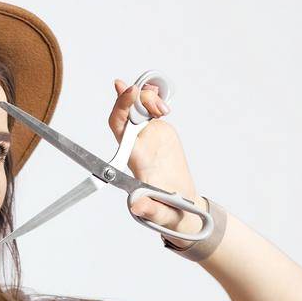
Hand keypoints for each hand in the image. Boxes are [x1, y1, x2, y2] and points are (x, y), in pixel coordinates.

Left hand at [110, 77, 203, 235]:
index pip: (120, 131)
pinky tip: (158, 95)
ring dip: (146, 98)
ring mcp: (145, 139)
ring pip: (136, 109)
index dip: (121, 111)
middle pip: (122, 116)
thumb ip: (149, 210)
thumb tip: (136, 206)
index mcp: (135, 160)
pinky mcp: (157, 134)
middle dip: (127, 98)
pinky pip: (147, 111)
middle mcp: (135, 147)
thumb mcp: (160, 214)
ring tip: (162, 108)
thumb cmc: (167, 212)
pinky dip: (151, 98)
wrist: (181, 208)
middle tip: (138, 87)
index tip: (128, 93)